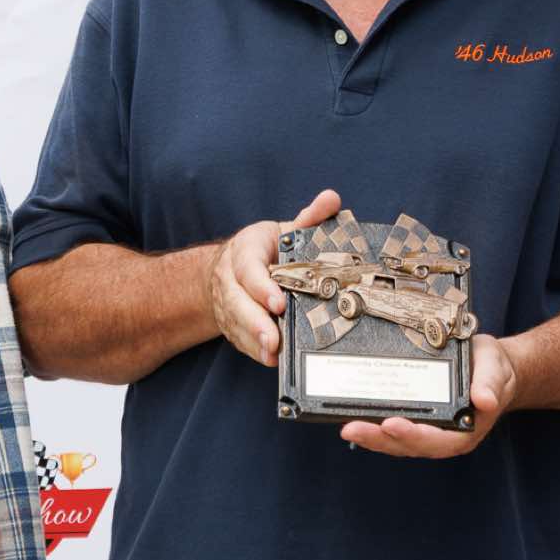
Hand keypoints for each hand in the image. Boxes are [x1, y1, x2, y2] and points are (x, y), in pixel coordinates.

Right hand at [205, 189, 340, 365]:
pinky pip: (239, 339)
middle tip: (274, 338)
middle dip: (255, 321)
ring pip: (236, 323)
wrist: (232, 266)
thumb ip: (309, 218)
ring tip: (273, 352)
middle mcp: (229, 278)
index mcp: (244, 250)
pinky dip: (254, 350)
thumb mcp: (285, 230)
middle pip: (237, 301)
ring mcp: (227, 303)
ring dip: (254, 339)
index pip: (248, 268)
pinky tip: (270, 359)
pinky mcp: (231, 323)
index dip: (261, 287)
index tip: (278, 302)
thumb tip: (332, 199)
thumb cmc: (268, 249)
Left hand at [336, 333, 516, 457]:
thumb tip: (485, 401)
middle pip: (409, 445)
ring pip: (397, 441)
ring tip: (347, 426)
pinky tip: (353, 419)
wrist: (492, 367)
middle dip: (380, 439)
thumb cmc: (493, 368)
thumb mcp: (496, 370)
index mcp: (466, 430)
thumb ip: (491, 384)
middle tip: (353, 428)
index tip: (391, 424)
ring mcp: (429, 431)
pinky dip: (373, 427)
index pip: (437, 440)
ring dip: (371, 437)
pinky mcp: (417, 421)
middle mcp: (444, 436)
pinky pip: (393, 430)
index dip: (413, 436)